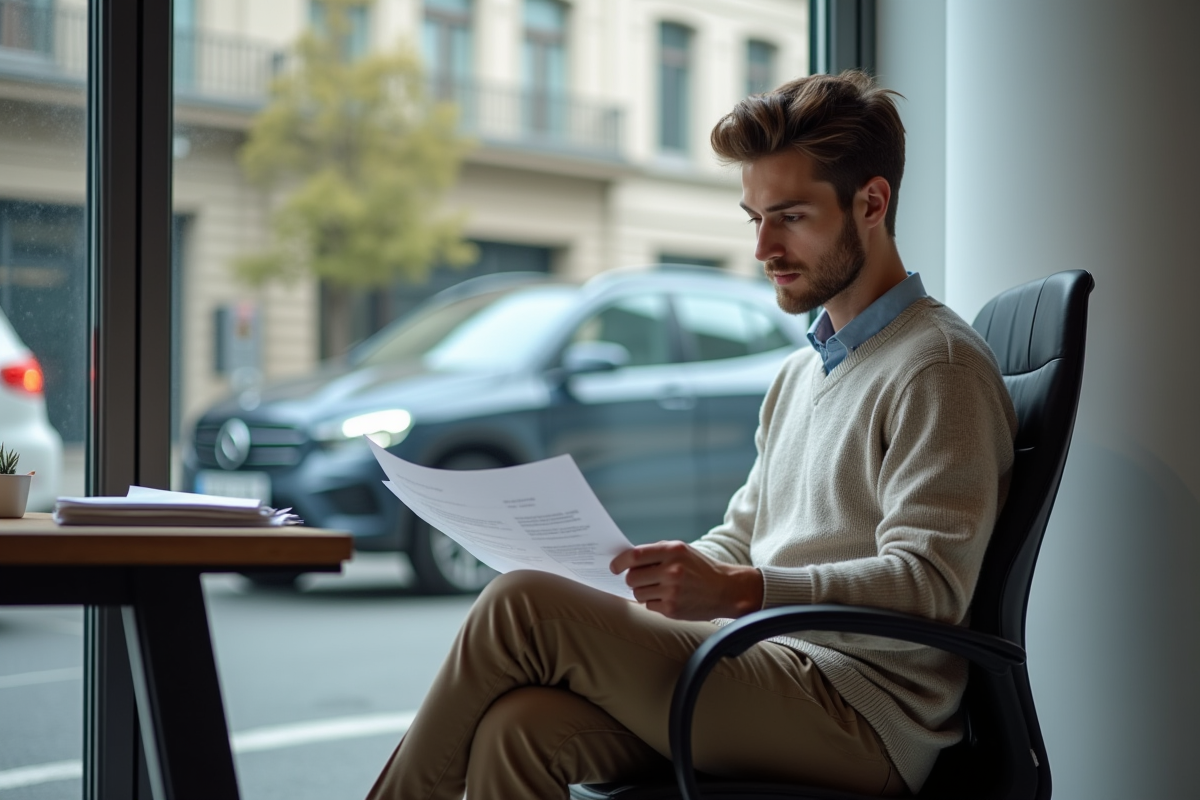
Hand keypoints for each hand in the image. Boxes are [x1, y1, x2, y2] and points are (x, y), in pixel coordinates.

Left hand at [610, 541, 763, 619]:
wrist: (727, 589)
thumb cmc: (700, 568)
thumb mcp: (682, 551)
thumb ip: (657, 552)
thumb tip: (627, 559)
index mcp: (673, 551)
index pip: (635, 556)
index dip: (620, 562)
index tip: (614, 567)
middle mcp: (672, 570)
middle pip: (632, 578)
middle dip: (632, 579)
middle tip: (642, 579)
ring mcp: (672, 591)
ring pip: (637, 594)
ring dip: (642, 592)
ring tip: (657, 588)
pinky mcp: (672, 609)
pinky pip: (648, 606)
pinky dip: (653, 603)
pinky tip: (667, 598)